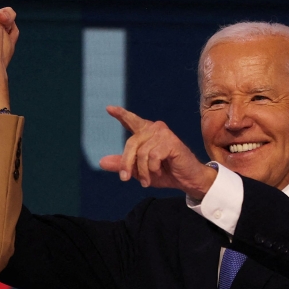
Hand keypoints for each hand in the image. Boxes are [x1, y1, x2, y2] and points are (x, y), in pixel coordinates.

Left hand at [98, 106, 215, 198]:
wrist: (187, 180)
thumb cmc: (165, 173)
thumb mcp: (138, 171)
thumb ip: (122, 164)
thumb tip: (102, 162)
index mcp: (146, 134)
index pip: (132, 121)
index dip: (121, 115)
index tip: (109, 108)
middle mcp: (154, 129)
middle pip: (131, 144)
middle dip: (126, 164)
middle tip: (125, 179)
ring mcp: (163, 134)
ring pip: (142, 153)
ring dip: (142, 171)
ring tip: (148, 179)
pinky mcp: (171, 142)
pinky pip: (152, 156)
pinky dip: (153, 169)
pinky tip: (159, 171)